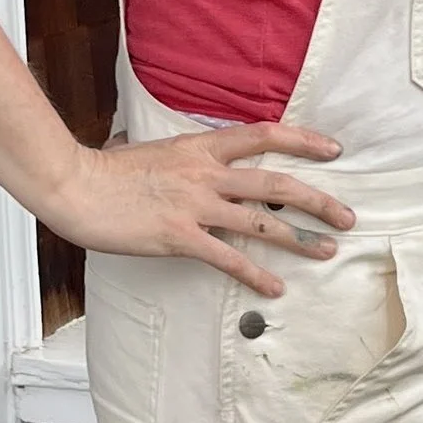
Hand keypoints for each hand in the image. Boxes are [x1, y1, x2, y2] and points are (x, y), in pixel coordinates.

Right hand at [46, 123, 354, 296]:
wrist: (74, 185)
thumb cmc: (107, 170)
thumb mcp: (153, 150)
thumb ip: (182, 156)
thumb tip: (190, 157)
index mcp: (200, 147)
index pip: (264, 135)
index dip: (303, 140)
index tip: (333, 149)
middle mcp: (205, 174)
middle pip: (276, 182)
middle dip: (317, 200)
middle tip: (348, 215)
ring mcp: (195, 205)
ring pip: (261, 221)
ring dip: (299, 237)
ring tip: (327, 250)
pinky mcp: (180, 236)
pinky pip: (228, 258)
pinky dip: (255, 274)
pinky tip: (275, 288)